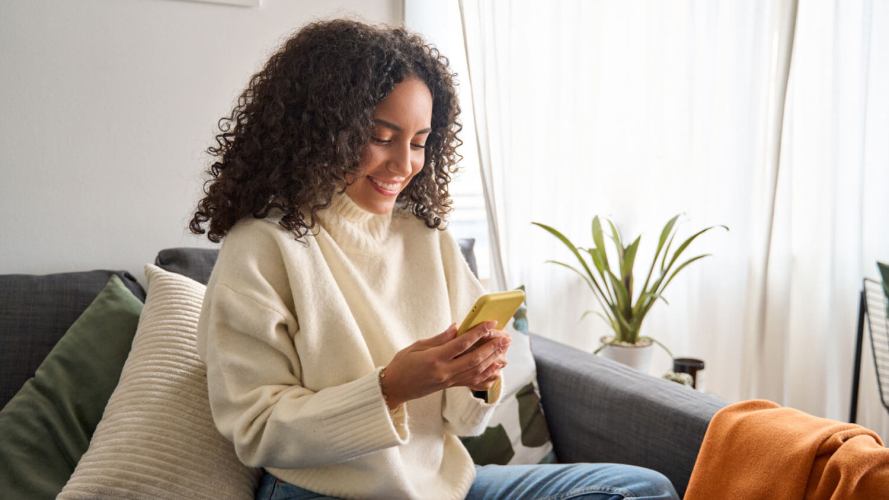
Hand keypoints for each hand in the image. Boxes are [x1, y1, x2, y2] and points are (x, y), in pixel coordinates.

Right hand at [380, 321, 510, 408]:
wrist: (394, 388)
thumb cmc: (402, 364)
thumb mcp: (417, 346)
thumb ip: (440, 338)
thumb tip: (458, 327)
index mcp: (435, 359)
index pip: (462, 344)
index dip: (478, 332)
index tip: (491, 323)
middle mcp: (445, 372)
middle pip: (475, 359)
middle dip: (492, 347)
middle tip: (504, 337)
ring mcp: (449, 381)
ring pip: (477, 372)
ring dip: (493, 361)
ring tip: (505, 351)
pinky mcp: (450, 386)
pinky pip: (472, 383)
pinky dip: (486, 378)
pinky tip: (497, 372)